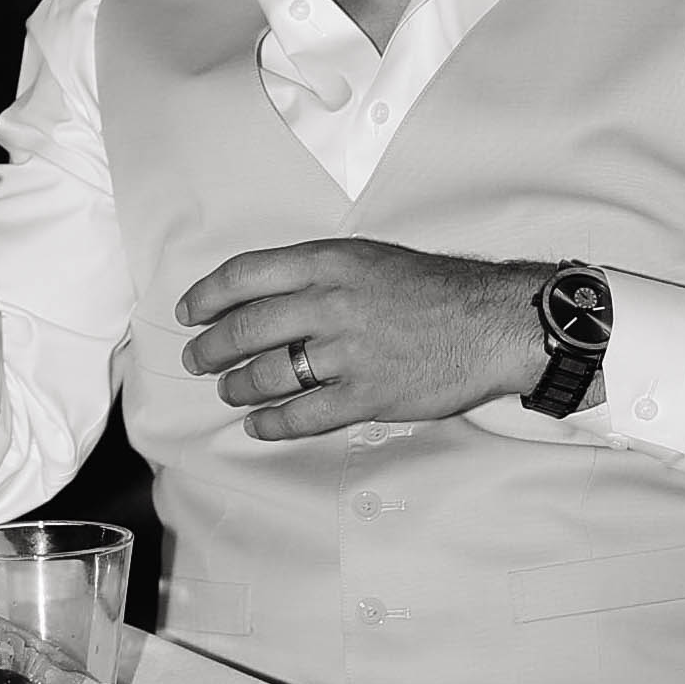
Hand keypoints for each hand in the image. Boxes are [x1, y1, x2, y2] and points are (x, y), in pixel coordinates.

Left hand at [175, 239, 551, 439]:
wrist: (495, 322)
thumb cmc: (432, 289)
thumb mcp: (368, 259)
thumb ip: (314, 274)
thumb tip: (258, 296)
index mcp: (329, 263)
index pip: (244, 275)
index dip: (206, 297)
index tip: (189, 313)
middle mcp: (331, 304)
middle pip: (244, 330)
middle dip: (209, 350)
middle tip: (197, 360)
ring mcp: (347, 352)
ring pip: (266, 375)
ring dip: (237, 387)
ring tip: (230, 390)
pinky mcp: (366, 395)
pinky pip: (301, 416)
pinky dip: (270, 423)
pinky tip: (258, 424)